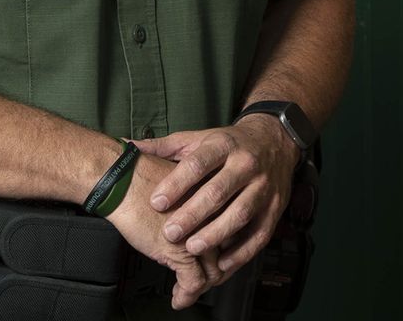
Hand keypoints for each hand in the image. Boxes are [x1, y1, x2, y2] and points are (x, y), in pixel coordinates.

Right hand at [105, 153, 220, 309]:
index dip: (224, 253)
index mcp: (217, 199)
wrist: (124, 180)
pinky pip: (193, 283)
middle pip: (227, 256)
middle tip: (200, 282)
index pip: (234, 234)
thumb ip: (196, 207)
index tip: (215, 262)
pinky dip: (186, 296)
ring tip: (186, 292)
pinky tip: (178, 299)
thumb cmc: (145, 180)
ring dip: (200, 288)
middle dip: (214, 274)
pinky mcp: (183, 252)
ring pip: (213, 273)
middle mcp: (216, 218)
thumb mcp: (182, 189)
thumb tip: (197, 229)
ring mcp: (201, 236)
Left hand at [133, 118, 300, 280]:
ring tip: (192, 249)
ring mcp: (263, 186)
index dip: (176, 183)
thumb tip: (127, 148)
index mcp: (223, 145)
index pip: (198, 163)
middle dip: (193, 214)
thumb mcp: (198, 138)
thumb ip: (164, 147)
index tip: (156, 202)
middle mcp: (245, 164)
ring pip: (241, 212)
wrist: (275, 140)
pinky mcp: (275, 208)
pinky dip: (243, 251)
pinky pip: (260, 233)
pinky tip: (223, 263)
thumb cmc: (228, 144)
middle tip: (170, 233)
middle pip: (219, 190)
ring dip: (216, 233)